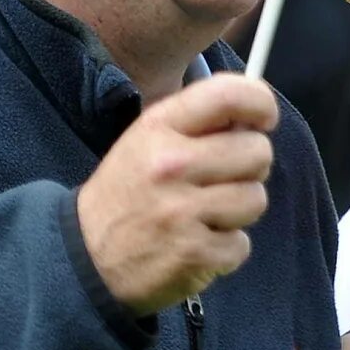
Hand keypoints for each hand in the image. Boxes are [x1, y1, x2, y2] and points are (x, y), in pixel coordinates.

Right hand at [76, 74, 280, 312]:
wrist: (86, 255)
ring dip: (238, 210)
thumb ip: (198, 125)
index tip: (263, 120)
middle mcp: (171, 164)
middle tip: (221, 179)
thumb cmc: (129, 192)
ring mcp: (182, 211)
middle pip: (258, 151)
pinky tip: (196, 244)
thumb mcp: (147, 141)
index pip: (228, 94)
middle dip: (250, 166)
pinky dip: (225, 249)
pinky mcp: (195, 253)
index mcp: (158, 128)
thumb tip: (255, 118)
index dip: (260, 103)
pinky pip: (242, 244)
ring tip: (203, 214)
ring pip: (256, 199)